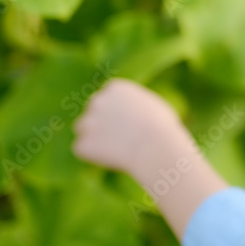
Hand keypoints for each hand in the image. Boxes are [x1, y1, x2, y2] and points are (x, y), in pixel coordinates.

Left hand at [72, 78, 190, 175]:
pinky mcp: (82, 144)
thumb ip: (134, 104)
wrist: (155, 147)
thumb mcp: (152, 105)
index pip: (106, 98)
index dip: (114, 111)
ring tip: (118, 148)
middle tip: (119, 138)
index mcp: (115, 88)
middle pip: (92, 112)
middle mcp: (97, 100)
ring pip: (84, 130)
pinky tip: (114, 157)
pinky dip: (94, 155)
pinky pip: (83, 149)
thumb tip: (130, 109)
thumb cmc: (162, 127)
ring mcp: (87, 122)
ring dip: (95, 138)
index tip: (125, 123)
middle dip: (101, 123)